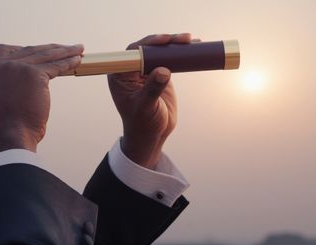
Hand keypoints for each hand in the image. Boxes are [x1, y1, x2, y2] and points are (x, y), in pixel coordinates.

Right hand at [0, 44, 83, 157]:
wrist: (8, 139)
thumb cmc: (4, 129)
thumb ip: (4, 85)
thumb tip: (21, 82)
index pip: (6, 50)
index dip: (25, 50)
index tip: (38, 50)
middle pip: (30, 51)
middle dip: (50, 49)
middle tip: (65, 48)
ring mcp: (16, 67)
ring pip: (45, 56)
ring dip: (64, 52)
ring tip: (77, 50)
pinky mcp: (34, 74)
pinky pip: (55, 66)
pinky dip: (68, 63)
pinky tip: (76, 61)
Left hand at [108, 33, 191, 169]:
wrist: (152, 134)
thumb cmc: (142, 123)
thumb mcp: (146, 107)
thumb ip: (152, 89)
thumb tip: (163, 71)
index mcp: (120, 75)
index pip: (133, 53)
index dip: (149, 43)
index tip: (165, 40)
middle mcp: (131, 70)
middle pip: (149, 48)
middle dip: (167, 41)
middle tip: (185, 39)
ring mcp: (146, 71)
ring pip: (160, 52)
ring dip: (176, 45)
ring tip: (192, 41)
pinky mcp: (159, 74)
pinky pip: (169, 60)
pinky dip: (181, 54)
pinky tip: (195, 48)